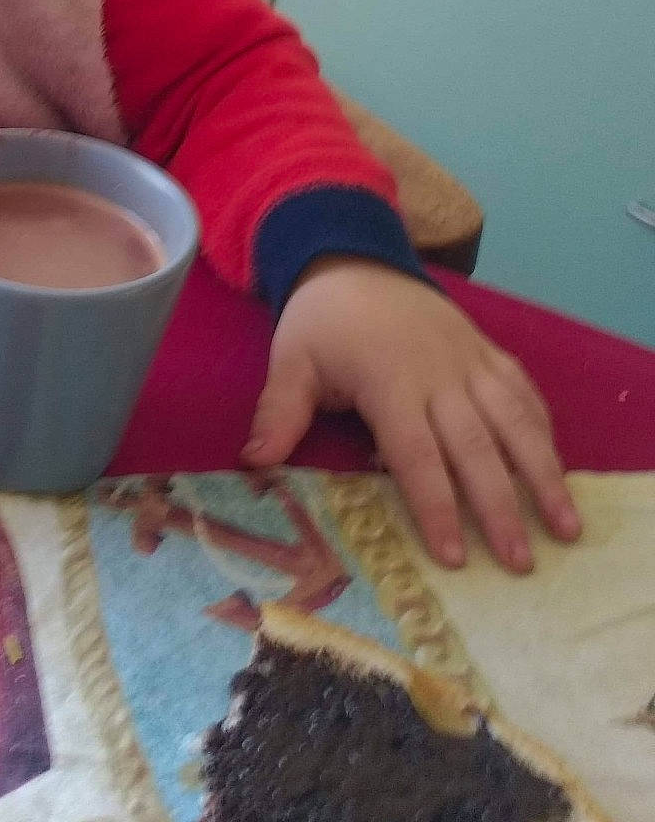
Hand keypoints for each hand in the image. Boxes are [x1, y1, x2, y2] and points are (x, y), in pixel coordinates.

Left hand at [242, 257, 581, 572]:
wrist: (353, 257)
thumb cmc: (320, 321)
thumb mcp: (290, 360)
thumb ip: (279, 411)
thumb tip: (254, 461)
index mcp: (389, 381)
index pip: (416, 454)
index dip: (435, 505)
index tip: (454, 556)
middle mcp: (439, 374)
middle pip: (476, 447)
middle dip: (500, 506)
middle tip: (521, 563)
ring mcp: (470, 361)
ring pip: (516, 421)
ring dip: (544, 474)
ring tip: (567, 528)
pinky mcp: (487, 350)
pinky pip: (524, 391)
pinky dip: (544, 428)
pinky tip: (558, 467)